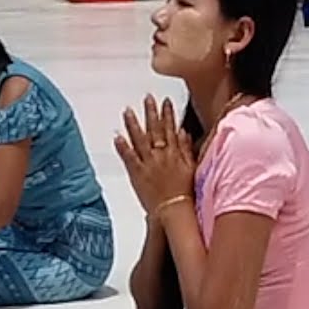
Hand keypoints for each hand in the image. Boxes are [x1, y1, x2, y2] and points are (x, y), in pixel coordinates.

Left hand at [114, 95, 196, 215]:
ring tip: (128, 111)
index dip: (168, 114)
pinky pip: (129, 157)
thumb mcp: (191, 168)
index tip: (165, 101)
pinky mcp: (137, 174)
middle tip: (147, 98)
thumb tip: (183, 132)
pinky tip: (117, 136)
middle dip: (151, 112)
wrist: (175, 210)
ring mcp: (148, 164)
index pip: (170, 129)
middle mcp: (161, 155)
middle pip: (155, 130)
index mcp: (174, 153)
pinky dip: (122, 146)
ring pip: (140, 140)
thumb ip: (186, 149)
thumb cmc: (185, 193)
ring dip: (133, 124)